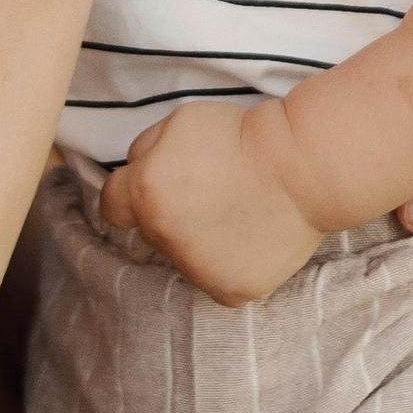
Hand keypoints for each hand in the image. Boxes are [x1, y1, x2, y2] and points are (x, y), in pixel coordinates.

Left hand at [99, 99, 323, 305]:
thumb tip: (135, 172)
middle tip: (211, 192)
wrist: (301, 168)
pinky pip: (218, 278)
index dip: (131, 193)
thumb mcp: (180, 121)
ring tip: (238, 212)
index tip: (153, 188)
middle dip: (171, 212)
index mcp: (145, 193)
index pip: (112, 206)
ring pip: (185, 257)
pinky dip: (231, 261)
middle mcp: (163, 237)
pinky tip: (252, 236)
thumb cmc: (241, 136)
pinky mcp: (230, 291)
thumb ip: (145, 150)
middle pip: (152, 230)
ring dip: (200, 239)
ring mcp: (197, 271)